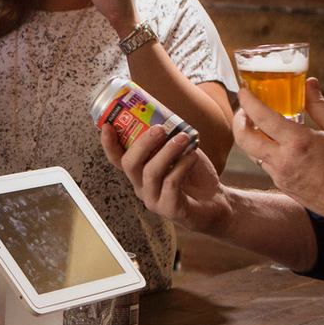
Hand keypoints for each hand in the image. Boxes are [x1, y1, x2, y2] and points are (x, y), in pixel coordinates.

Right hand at [102, 120, 233, 232]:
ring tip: (184, 137)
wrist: (215, 202)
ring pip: (151, 172)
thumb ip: (168, 139)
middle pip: (129, 164)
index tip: (108, 125)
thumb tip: (164, 116)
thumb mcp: (179, 152)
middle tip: (160, 128)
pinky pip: (171, 184)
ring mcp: (154, 200)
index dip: (109, 144)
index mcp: (139, 172)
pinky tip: (193, 156)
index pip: (117, 159)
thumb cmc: (194, 175)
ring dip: (167, 151)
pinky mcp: (170, 209)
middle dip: (143, 143)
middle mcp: (142, 186)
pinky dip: (182, 166)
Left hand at [233, 78, 323, 223]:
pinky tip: (278, 144)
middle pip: (244, 138)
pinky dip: (266, 152)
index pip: (262, 117)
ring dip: (250, 137)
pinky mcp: (283, 187)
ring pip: (253, 153)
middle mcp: (284, 160)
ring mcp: (281, 176)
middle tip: (245, 109)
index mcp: (298, 142)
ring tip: (259, 124)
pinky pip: (266, 166)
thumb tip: (309, 83)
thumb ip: (319, 105)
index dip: (248, 101)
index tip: (244, 90)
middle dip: (239, 120)